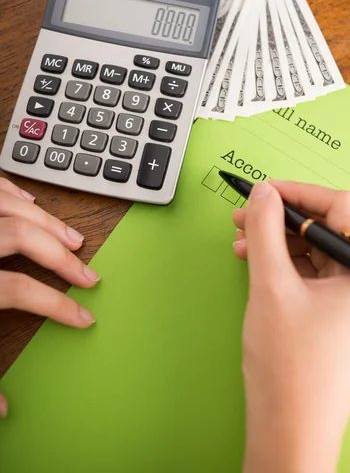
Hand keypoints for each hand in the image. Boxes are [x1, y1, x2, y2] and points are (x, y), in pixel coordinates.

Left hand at [0, 178, 98, 417]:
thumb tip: (1, 409)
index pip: (18, 290)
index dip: (56, 305)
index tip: (82, 316)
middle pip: (19, 237)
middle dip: (61, 256)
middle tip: (88, 274)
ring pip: (7, 206)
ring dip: (46, 220)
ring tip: (72, 237)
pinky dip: (13, 192)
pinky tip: (30, 203)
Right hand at [233, 180, 349, 472]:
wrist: (289, 431)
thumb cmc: (290, 369)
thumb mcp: (272, 286)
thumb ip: (266, 230)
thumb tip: (262, 194)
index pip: (340, 208)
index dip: (298, 193)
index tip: (265, 191)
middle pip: (328, 228)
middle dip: (282, 219)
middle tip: (246, 212)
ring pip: (316, 251)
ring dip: (277, 242)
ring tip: (242, 240)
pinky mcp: (339, 315)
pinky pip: (312, 274)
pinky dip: (283, 264)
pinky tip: (254, 261)